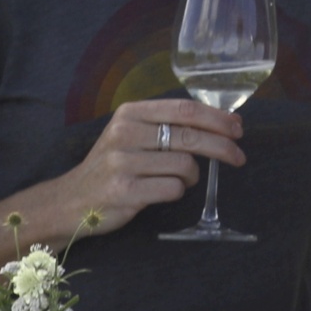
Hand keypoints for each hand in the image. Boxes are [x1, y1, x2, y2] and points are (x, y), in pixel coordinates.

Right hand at [65, 97, 241, 235]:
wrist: (71, 200)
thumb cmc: (112, 165)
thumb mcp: (131, 134)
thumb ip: (166, 125)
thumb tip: (221, 123)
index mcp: (130, 113)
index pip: (184, 110)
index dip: (216, 118)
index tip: (237, 127)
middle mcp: (125, 133)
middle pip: (190, 136)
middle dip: (222, 146)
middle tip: (238, 156)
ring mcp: (123, 162)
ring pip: (185, 165)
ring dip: (192, 175)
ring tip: (182, 179)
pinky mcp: (125, 191)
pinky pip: (173, 188)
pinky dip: (178, 191)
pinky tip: (165, 191)